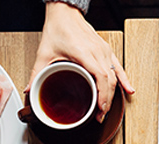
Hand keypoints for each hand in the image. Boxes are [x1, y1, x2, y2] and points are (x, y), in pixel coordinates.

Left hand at [28, 1, 134, 122]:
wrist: (65, 13)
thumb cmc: (58, 29)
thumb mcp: (44, 53)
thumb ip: (36, 72)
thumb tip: (29, 89)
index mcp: (84, 52)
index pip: (100, 76)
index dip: (103, 95)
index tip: (100, 108)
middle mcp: (97, 51)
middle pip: (109, 80)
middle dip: (107, 100)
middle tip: (100, 115)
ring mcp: (104, 50)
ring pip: (115, 75)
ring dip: (113, 93)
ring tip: (107, 108)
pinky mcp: (106, 50)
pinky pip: (119, 67)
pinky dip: (124, 80)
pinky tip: (129, 90)